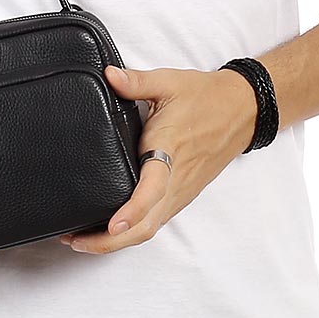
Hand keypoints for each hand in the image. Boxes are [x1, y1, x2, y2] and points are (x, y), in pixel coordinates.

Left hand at [58, 64, 257, 254]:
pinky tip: (110, 229)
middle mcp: (175, 180)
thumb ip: (136, 81)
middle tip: (75, 239)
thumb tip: (109, 76)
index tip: (112, 224)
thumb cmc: (206, 98)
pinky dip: (132, 232)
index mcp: (169, 152)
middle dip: (109, 240)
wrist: (243, 110)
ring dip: (117, 241)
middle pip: (145, 226)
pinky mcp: (181, 195)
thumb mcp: (170, 83)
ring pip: (149, 229)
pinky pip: (155, 222)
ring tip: (82, 239)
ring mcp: (180, 192)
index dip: (131, 211)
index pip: (151, 190)